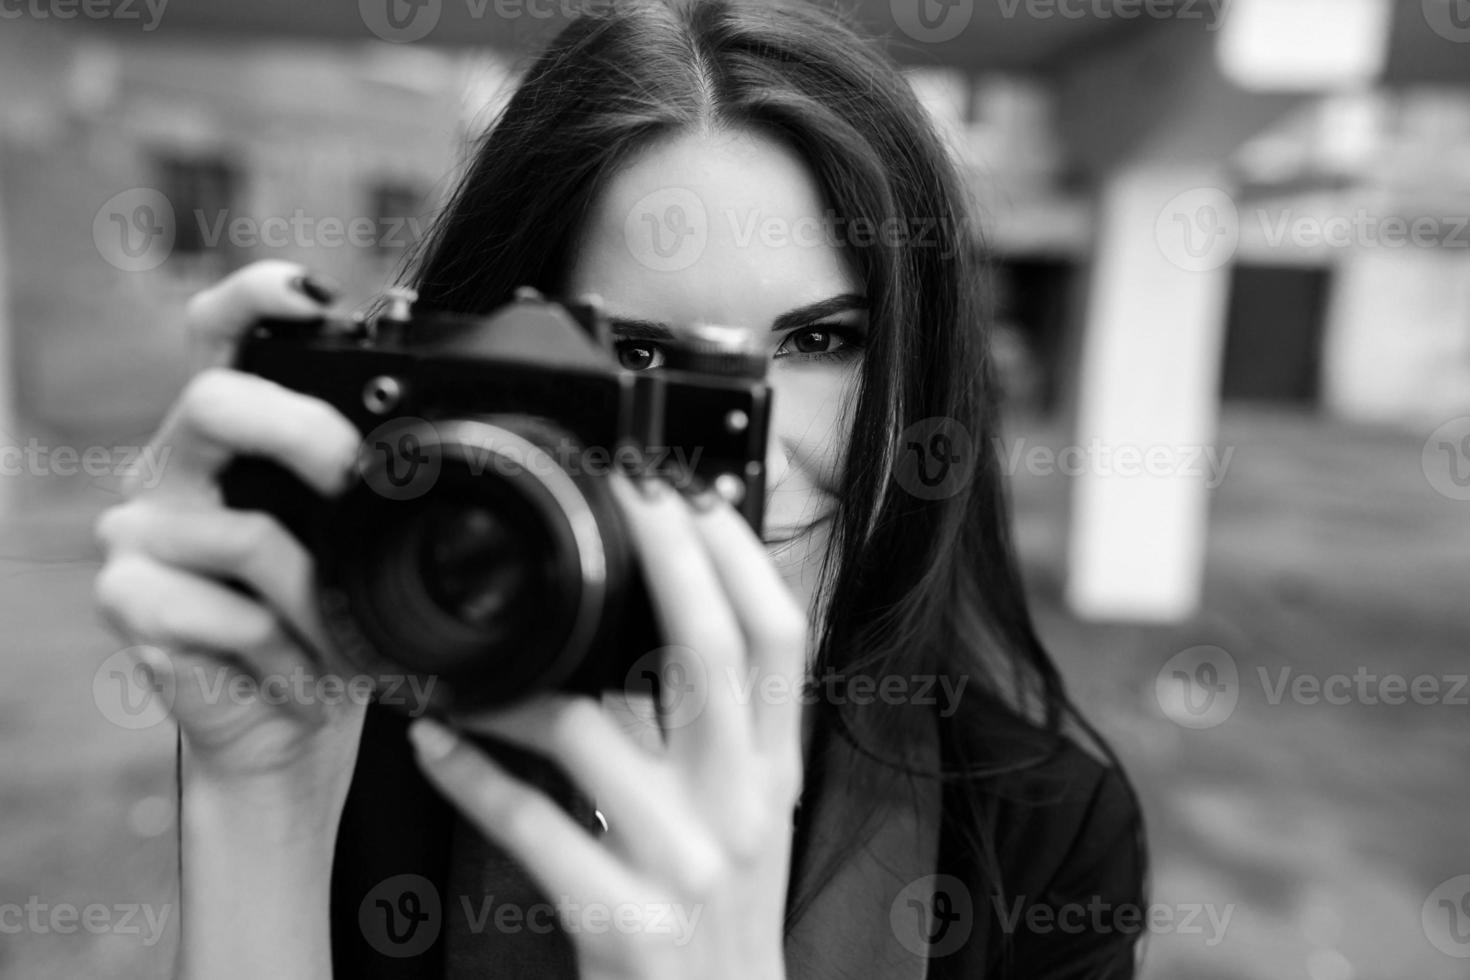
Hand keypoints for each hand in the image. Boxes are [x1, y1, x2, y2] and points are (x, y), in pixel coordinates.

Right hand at [93, 261, 366, 819]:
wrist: (289, 728)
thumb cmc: (329, 623)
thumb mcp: (360, 544)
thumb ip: (368, 485)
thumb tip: (445, 434)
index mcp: (234, 434)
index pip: (219, 337)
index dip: (252, 300)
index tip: (309, 297)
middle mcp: (176, 466)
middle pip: (214, 402)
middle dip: (301, 433)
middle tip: (354, 479)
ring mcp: (141, 532)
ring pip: (242, 533)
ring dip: (317, 603)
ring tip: (334, 643)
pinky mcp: (127, 601)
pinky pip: (231, 615)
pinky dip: (288, 657)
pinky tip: (295, 678)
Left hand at [407, 473, 807, 979]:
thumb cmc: (715, 922)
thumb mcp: (739, 821)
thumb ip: (706, 735)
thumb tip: (652, 634)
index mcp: (771, 774)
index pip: (780, 640)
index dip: (741, 557)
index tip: (694, 495)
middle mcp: (738, 808)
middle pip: (711, 654)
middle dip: (669, 558)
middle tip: (621, 494)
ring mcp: (682, 864)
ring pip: (590, 729)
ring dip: (511, 689)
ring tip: (463, 670)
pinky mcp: (618, 920)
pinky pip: (529, 823)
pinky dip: (469, 776)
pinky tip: (434, 745)